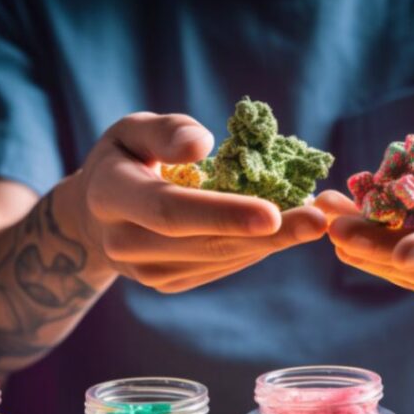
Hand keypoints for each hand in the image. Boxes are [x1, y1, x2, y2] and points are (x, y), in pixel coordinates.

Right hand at [78, 112, 326, 292]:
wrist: (95, 215)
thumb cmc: (124, 159)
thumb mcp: (131, 129)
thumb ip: (165, 131)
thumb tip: (202, 144)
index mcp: (111, 197)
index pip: (170, 211)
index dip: (223, 213)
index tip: (274, 212)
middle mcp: (124, 243)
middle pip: (204, 243)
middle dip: (267, 235)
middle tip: (318, 220)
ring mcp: (146, 272)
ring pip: (218, 259)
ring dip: (270, 243)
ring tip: (313, 221)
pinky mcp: (168, 284)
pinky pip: (220, 267)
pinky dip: (255, 249)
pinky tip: (284, 231)